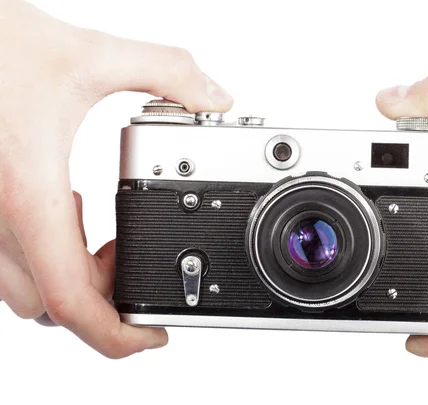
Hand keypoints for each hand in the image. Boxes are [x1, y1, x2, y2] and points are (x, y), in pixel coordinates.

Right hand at [0, 0, 232, 357]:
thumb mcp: (91, 54)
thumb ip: (166, 72)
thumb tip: (215, 96)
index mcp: (29, 198)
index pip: (72, 303)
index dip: (117, 336)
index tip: (153, 335)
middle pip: (54, 306)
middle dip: (106, 297)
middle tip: (135, 258)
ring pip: (25, 288)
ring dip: (75, 277)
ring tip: (107, 235)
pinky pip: (11, 256)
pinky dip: (51, 249)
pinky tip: (68, 204)